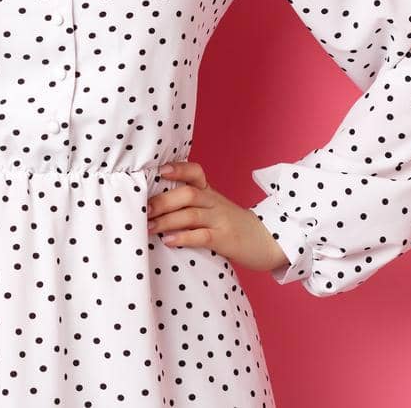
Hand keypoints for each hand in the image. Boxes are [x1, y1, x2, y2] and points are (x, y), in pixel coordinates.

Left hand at [146, 161, 289, 272]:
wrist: (267, 240)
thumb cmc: (232, 225)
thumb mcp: (214, 208)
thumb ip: (191, 205)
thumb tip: (153, 207)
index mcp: (210, 193)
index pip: (195, 173)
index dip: (179, 169)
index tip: (160, 170)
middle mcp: (215, 202)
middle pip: (188, 194)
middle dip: (162, 201)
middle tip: (143, 209)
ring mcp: (221, 220)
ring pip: (191, 214)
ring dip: (166, 220)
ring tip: (148, 226)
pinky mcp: (225, 239)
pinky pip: (202, 236)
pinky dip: (183, 237)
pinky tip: (168, 241)